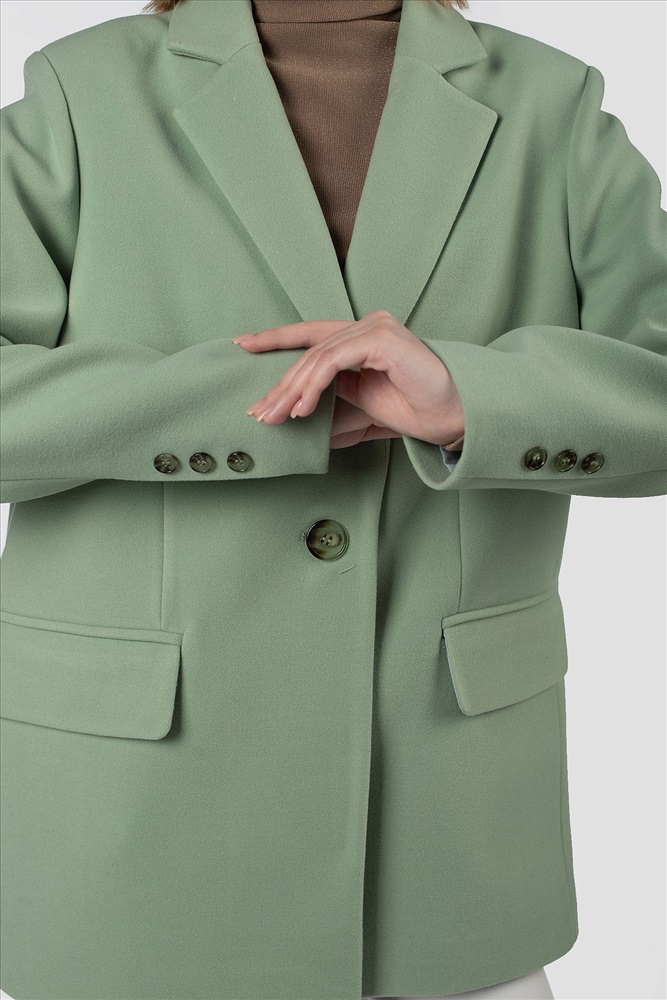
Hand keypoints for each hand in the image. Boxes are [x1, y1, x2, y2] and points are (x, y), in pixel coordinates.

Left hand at [233, 310, 464, 449]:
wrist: (452, 417)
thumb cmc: (415, 410)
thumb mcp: (362, 404)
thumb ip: (332, 397)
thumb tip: (294, 407)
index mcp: (362, 337)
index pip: (310, 334)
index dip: (275, 339)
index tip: (243, 345)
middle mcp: (368, 325)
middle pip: (309, 351)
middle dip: (280, 384)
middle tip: (260, 412)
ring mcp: (376, 328)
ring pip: (317, 356)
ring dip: (292, 391)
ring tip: (277, 417)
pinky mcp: (382, 339)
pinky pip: (334, 360)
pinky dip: (313, 385)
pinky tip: (303, 409)